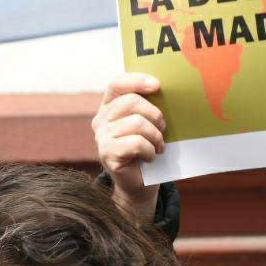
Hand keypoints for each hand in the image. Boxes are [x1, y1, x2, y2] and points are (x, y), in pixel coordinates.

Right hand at [92, 73, 164, 219]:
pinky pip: (136, 143)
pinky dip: (150, 151)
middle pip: (131, 102)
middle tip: (163, 129)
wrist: (140, 184)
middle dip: (155, 115)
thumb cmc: (148, 150)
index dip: (136, 81)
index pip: (117, 84)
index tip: (157, 85)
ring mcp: (102, 137)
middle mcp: (101, 120)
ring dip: (156, 136)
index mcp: (110, 107)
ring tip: (159, 146)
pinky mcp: (107, 154)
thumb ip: (150, 107)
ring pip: (137, 123)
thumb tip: (164, 91)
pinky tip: (150, 157)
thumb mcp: (149, 125)